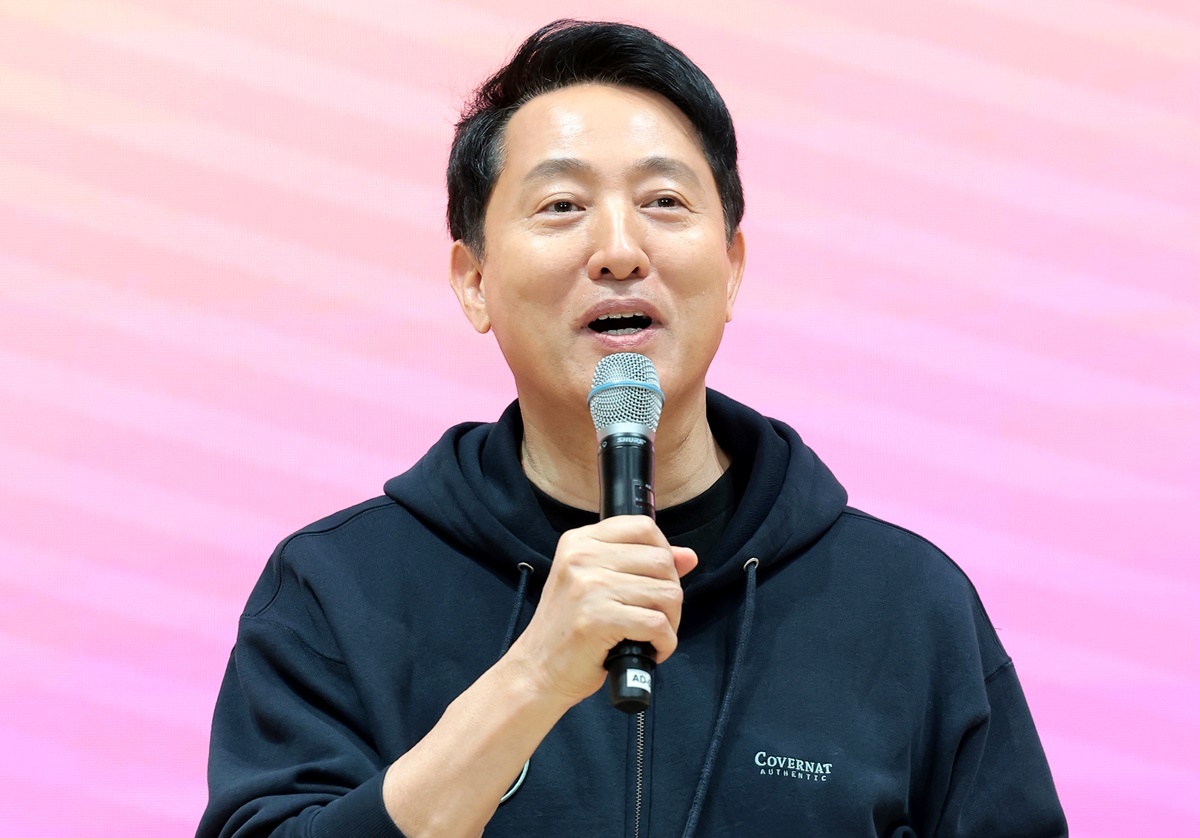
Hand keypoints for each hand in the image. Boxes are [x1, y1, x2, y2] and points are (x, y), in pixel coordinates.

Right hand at [505, 515, 697, 707]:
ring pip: (667, 594)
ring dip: (670, 622)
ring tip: (651, 635)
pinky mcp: (598, 618)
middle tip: (655, 616)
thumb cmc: (570, 628)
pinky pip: (658, 624)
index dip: (664, 552)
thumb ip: (640, 564)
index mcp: (580, 541)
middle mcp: (582, 557)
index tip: (658, 578)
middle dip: (671, 593)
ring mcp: (589, 586)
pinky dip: (665, 643)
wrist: (537, 670)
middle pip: (662, 561)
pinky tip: (650, 650)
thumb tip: (688, 556)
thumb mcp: (596, 584)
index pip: (643, 527)